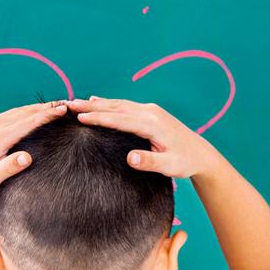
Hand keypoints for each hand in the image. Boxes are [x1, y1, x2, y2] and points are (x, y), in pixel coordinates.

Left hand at [0, 101, 67, 196]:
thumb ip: (9, 167)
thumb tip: (27, 158)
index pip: (29, 122)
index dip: (48, 115)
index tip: (65, 110)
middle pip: (27, 112)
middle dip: (48, 107)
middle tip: (69, 103)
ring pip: (20, 110)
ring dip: (39, 107)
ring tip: (57, 105)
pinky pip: (13, 113)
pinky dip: (28, 111)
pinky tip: (37, 112)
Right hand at [67, 97, 218, 177]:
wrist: (200, 154)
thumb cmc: (184, 162)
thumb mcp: (169, 167)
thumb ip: (150, 162)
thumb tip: (130, 158)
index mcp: (152, 124)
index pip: (119, 119)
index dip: (98, 118)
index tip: (79, 117)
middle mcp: (150, 112)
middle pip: (115, 107)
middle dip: (91, 106)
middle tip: (68, 105)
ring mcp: (150, 110)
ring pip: (118, 104)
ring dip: (97, 103)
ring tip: (76, 103)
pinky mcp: (150, 112)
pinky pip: (124, 106)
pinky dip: (108, 104)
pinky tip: (96, 102)